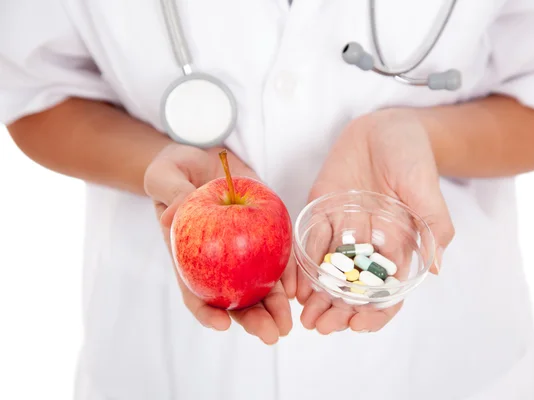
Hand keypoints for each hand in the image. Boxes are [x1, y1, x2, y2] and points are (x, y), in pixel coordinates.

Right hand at [144, 143, 293, 343]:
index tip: (222, 324)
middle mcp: (215, 261)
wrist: (201, 157)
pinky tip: (298, 289)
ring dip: (274, 307)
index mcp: (188, 256)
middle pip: (232, 298)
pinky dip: (287, 274)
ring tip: (288, 323)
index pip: (194, 292)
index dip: (206, 312)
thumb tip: (171, 217)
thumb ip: (170, 192)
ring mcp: (240, 250)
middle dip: (252, 320)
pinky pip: (277, 257)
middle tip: (272, 334)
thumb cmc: (175, 171)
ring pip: (258, 286)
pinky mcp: (262, 233)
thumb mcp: (165, 176)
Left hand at [297, 108, 454, 333]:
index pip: (387, 287)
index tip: (358, 324)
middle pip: (354, 285)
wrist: (384, 126)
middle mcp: (369, 242)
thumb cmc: (412, 155)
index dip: (375, 310)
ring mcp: (344, 228)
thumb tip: (437, 267)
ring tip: (304, 315)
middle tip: (320, 327)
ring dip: (317, 295)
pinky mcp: (321, 211)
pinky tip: (291, 283)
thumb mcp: (425, 187)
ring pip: (329, 269)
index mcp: (398, 243)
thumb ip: (434, 225)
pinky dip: (301, 263)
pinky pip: (309, 241)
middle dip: (338, 309)